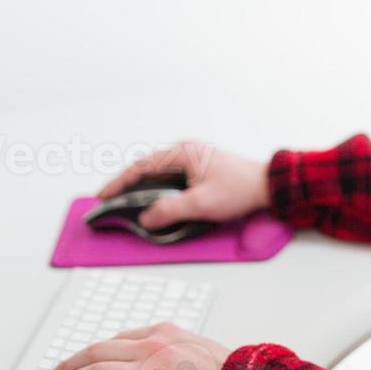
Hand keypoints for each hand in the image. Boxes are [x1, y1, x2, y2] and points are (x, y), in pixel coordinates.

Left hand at [51, 322, 230, 369]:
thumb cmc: (228, 369)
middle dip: (69, 365)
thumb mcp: (196, 344)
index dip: (90, 351)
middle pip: (97, 352)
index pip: (115, 339)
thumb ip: (170, 344)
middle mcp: (153, 347)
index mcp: (162, 333)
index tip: (78, 361)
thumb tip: (147, 353)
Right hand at [96, 140, 269, 230]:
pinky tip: (152, 201)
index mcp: (183, 153)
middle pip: (146, 168)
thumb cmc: (240, 189)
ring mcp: (193, 158)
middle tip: (109, 202)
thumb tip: (146, 218)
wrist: (267, 185)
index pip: (141, 167)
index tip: (103, 196)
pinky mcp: (199, 168)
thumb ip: (170, 210)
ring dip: (141, 187)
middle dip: (126, 185)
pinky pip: (170, 177)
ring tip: (125, 203)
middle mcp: (185, 151)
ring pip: (158, 173)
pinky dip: (156, 188)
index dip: (119, 183)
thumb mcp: (202, 203)